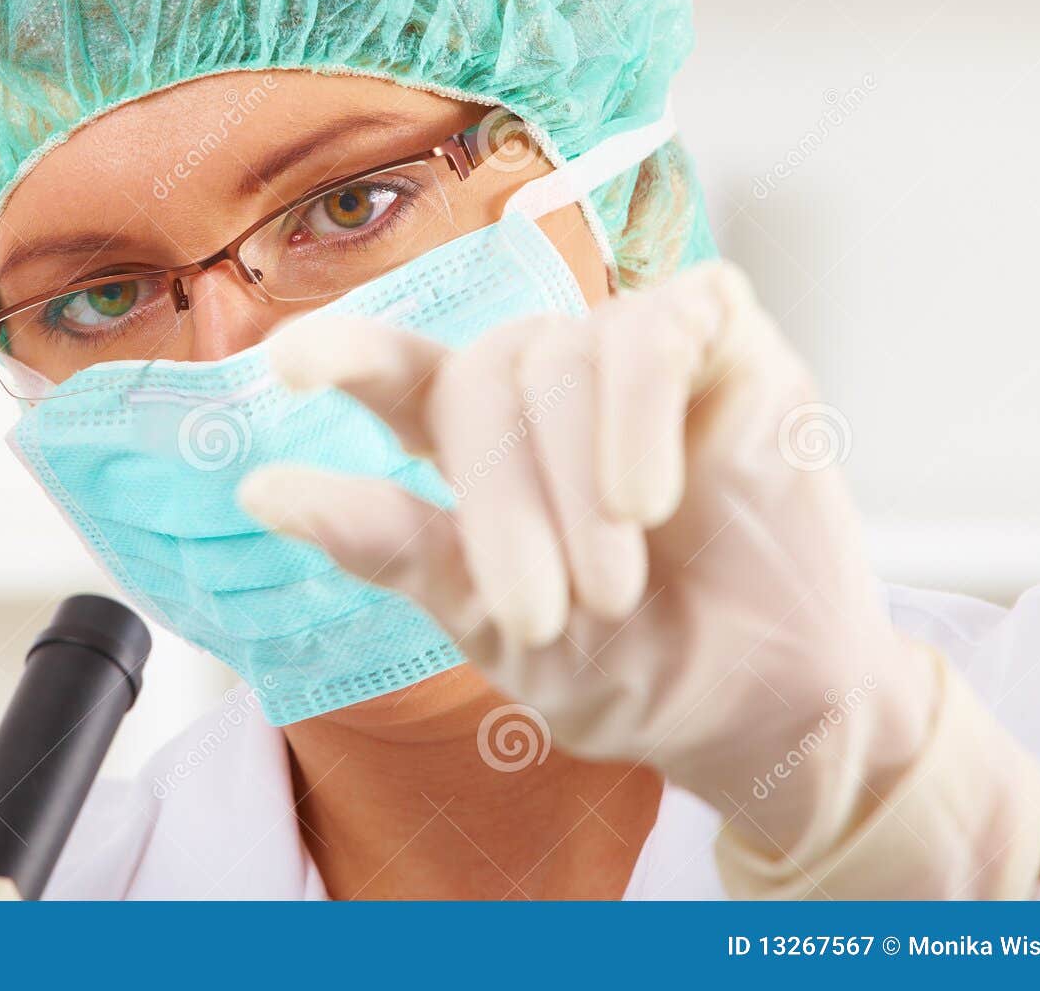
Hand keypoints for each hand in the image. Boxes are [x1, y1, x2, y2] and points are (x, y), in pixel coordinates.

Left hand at [236, 261, 936, 861]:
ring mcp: (634, 356)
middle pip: (482, 377)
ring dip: (576, 485)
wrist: (776, 711)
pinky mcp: (721, 340)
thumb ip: (400, 551)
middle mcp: (549, 385)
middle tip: (542, 614)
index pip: (402, 374)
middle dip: (500, 502)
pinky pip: (657, 329)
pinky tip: (649, 495)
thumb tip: (263, 487)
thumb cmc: (638, 668)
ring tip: (616, 586)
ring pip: (563, 356)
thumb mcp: (500, 631)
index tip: (284, 367)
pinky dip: (637, 412)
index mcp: (482, 449)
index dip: (345, 354)